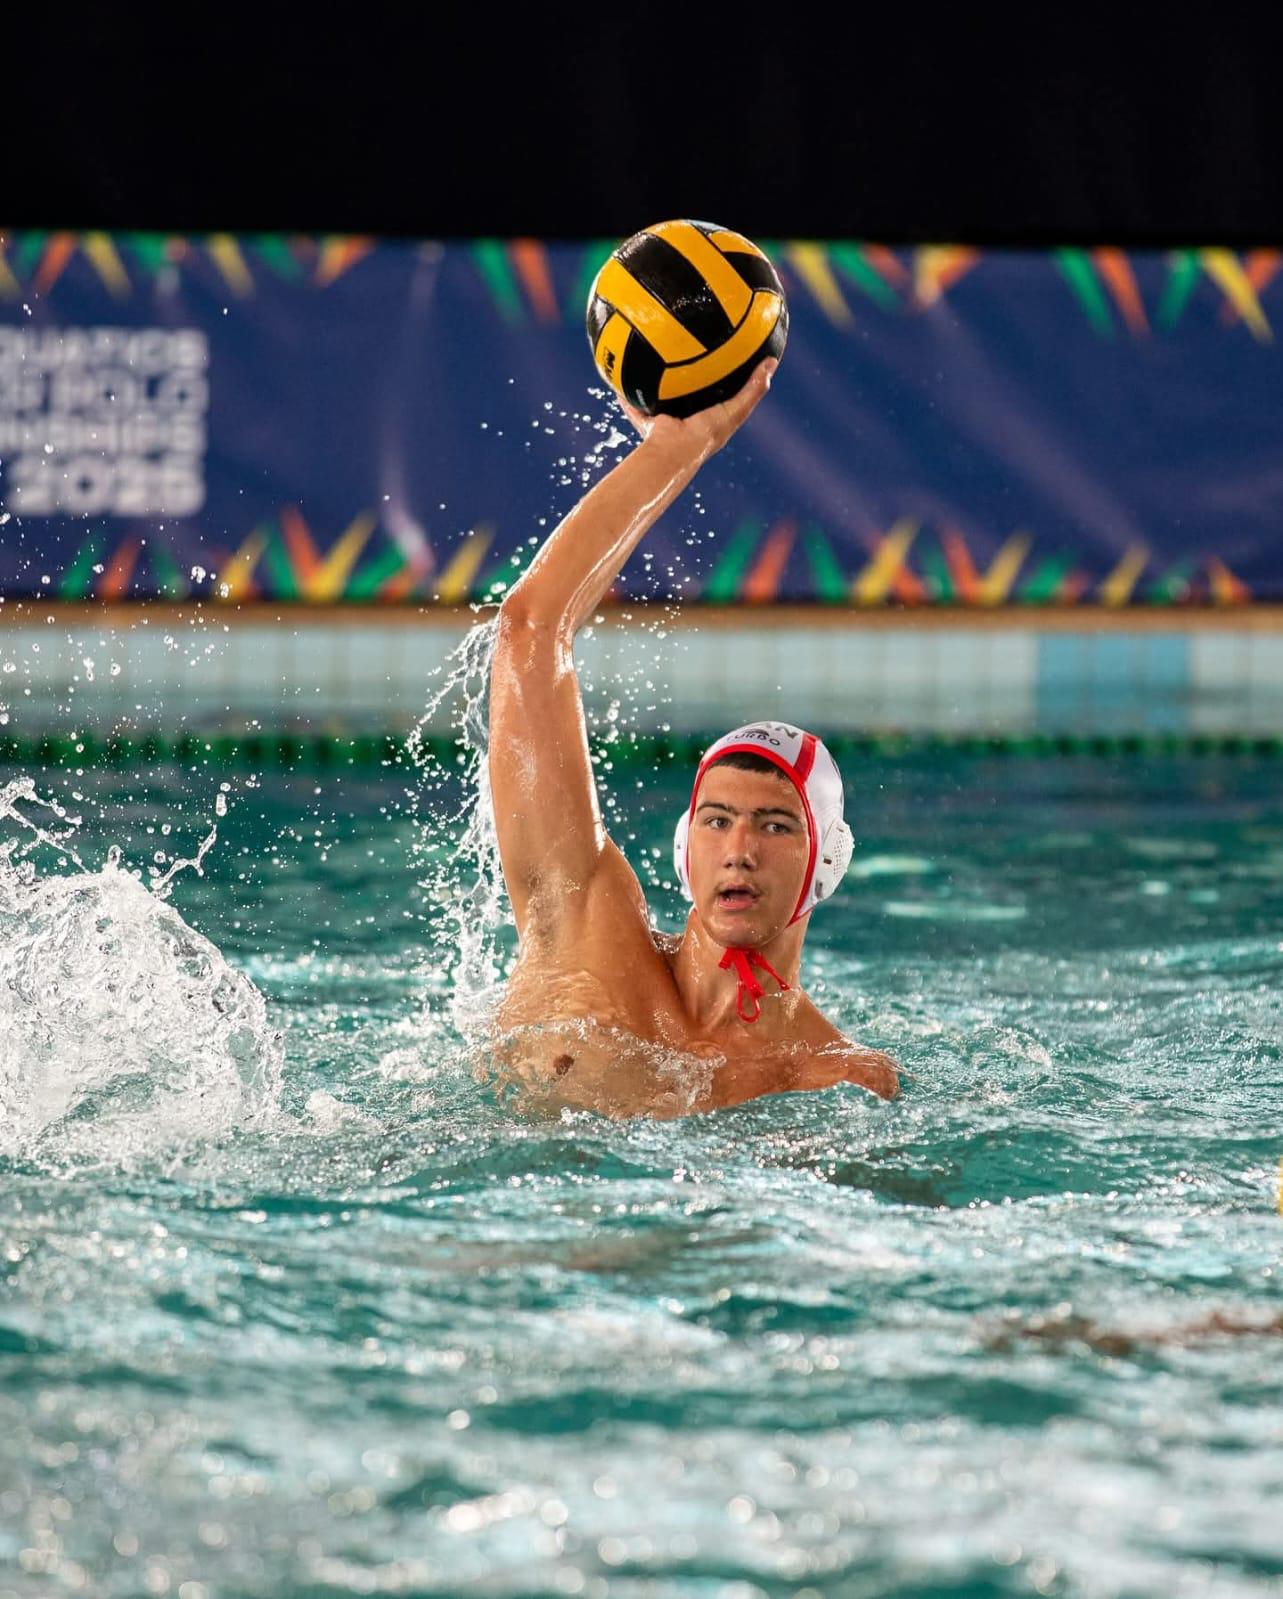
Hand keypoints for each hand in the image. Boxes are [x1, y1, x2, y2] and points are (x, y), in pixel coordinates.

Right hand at [621, 358, 776, 462]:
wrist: (673, 450)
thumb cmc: (706, 433)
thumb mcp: (736, 409)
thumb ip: (753, 389)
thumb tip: (772, 361)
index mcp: (710, 419)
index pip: (721, 394)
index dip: (724, 375)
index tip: (727, 352)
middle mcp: (688, 420)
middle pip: (690, 392)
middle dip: (689, 375)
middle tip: (689, 346)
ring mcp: (667, 421)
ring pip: (661, 396)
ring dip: (656, 380)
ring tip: (653, 354)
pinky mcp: (647, 421)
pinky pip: (635, 403)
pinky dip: (627, 392)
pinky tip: (622, 370)